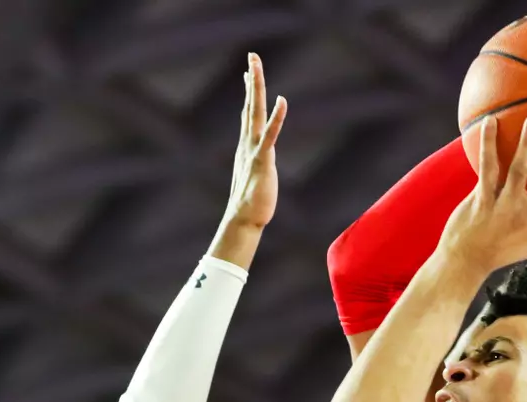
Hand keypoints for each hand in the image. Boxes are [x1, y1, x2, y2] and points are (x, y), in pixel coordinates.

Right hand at [225, 53, 285, 228]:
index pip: (247, 113)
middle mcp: (247, 144)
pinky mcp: (262, 161)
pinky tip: (282, 100)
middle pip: (250, 105)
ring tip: (255, 65)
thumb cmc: (251, 204)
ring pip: (254, 112)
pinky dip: (276, 117)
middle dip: (252, 79)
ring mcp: (253, 150)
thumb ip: (258, 166)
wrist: (244, 221)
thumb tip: (259, 164)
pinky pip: (269, 135)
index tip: (248, 72)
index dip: (248, 91)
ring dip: (256, 87)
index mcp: (246, 146)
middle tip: (252, 55)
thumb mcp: (255, 178)